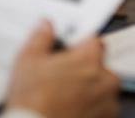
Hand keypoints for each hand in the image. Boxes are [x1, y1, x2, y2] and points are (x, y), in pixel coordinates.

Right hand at [4, 22, 119, 117]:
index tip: (70, 53)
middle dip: (85, 71)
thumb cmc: (33, 102)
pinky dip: (92, 109)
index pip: (94, 42)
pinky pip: (104, 109)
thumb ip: (40, 39)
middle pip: (100, 66)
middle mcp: (104, 78)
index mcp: (89, 59)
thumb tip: (46, 25)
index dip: (80, 47)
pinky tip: (73, 111)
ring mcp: (108, 101)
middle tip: (63, 80)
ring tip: (66, 99)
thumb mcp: (27, 63)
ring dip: (90, 91)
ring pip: (103, 89)